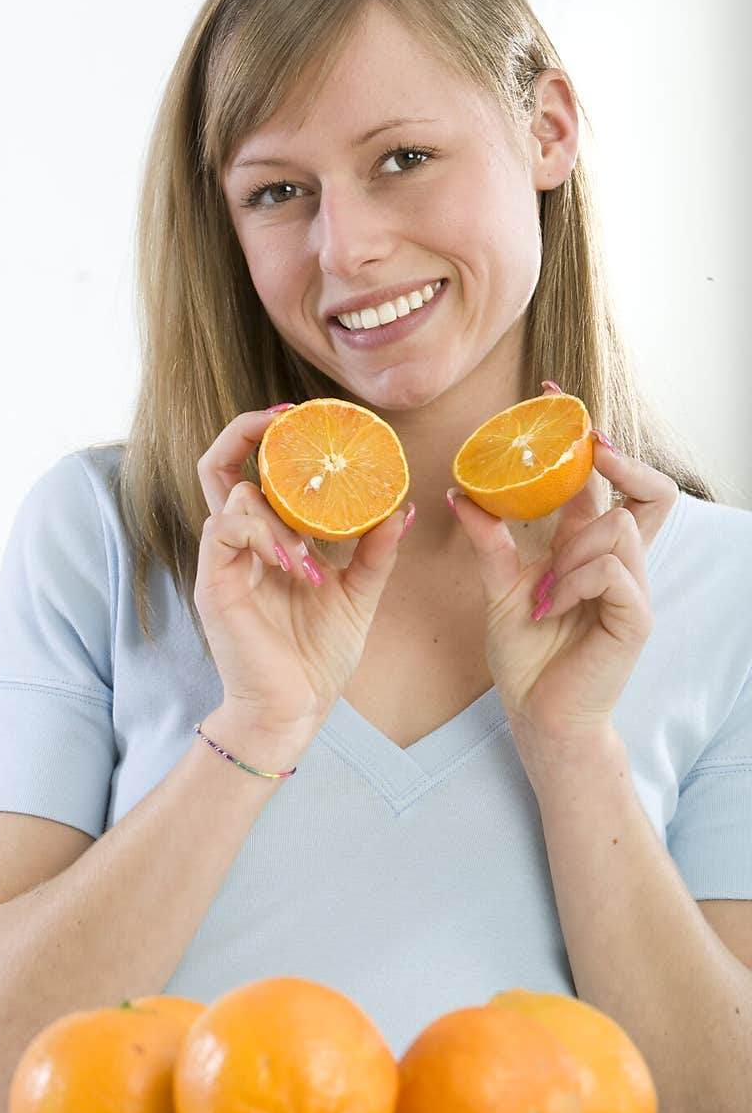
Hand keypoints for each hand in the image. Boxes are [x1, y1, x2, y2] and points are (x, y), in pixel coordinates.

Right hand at [195, 407, 411, 738]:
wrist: (294, 710)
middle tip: (286, 419)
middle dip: (248, 431)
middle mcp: (239, 543)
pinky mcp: (214, 584)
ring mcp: (223, 562)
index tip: (301, 416)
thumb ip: (375, 551)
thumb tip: (402, 508)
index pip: (254, 472)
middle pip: (218, 464)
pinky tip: (294, 562)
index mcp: (268, 540)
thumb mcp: (358, 594)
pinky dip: (262, 534)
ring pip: (231, 495)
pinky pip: (224, 531)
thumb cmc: (316, 657)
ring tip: (309, 554)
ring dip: (278, 511)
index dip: (269, 437)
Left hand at [447, 406, 678, 764]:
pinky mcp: (636, 618)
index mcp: (587, 547)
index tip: (552, 396)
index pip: (601, 480)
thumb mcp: (499, 590)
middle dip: (622, 460)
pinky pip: (614, 572)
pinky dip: (576, 582)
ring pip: (620, 529)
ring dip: (574, 552)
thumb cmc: (527, 656)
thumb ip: (490, 542)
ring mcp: (632, 589)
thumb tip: (460, 493)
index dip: (585, 435)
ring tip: (542, 593)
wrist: (538, 716)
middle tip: (589, 447)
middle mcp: (617, 561)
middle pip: (652, 491)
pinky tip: (550, 608)